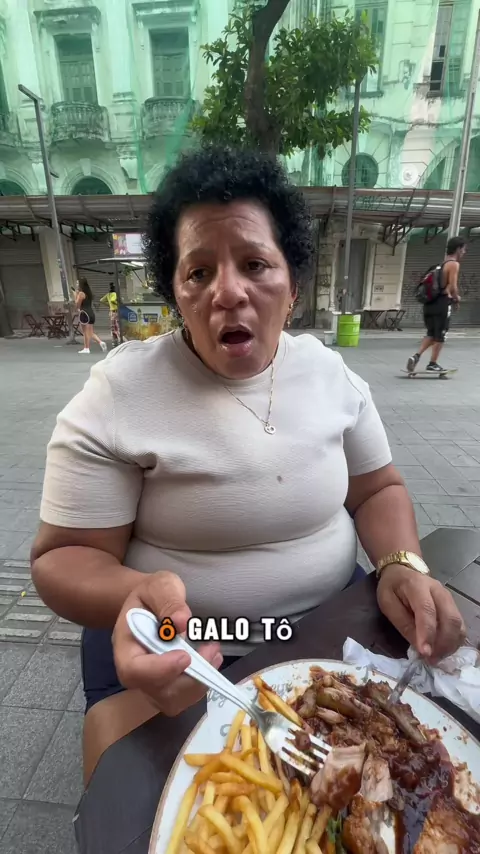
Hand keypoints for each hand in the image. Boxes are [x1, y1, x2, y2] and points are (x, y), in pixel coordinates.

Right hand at [113, 571, 221, 715]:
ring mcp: (150, 681)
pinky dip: (201, 683)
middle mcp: (134, 670)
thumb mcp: (160, 585)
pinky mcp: (166, 685)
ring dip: (199, 683)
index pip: (133, 670)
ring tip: (214, 653)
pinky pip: (183, 697)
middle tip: (211, 649)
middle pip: (156, 692)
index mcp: (125, 644)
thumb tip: (182, 622)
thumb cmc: (152, 593)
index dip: (160, 669)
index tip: (185, 656)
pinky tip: (212, 659)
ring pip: (172, 701)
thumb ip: (169, 600)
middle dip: (189, 677)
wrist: (150, 603)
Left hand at [377, 565, 465, 662]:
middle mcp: (439, 591)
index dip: (428, 633)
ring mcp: (449, 598)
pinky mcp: (453, 606)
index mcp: (417, 586)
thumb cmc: (392, 587)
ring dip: (450, 645)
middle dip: (443, 644)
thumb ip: (402, 623)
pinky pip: (460, 627)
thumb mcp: (387, 603)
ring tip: (436, 658)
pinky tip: (442, 650)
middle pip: (450, 619)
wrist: (403, 570)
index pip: (427, 610)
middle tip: (431, 660)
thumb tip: (418, 646)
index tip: (425, 653)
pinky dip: (454, 642)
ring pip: (458, 625)